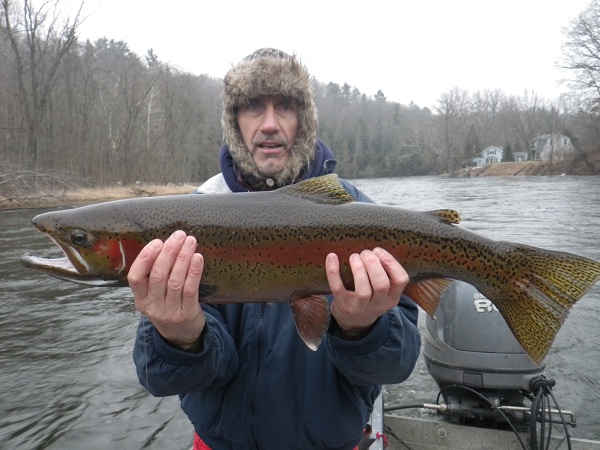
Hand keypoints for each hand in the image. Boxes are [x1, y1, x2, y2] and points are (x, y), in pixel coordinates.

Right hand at [128, 230, 205, 350]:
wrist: (181, 336)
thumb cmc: (167, 307)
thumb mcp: (153, 297)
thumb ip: (154, 276)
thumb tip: (166, 244)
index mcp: (140, 299)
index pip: (135, 277)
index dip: (145, 258)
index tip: (157, 242)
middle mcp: (152, 306)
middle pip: (158, 276)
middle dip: (169, 252)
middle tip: (179, 236)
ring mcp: (170, 312)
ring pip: (175, 281)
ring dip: (183, 258)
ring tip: (190, 242)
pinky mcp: (187, 313)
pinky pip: (190, 290)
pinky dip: (194, 272)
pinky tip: (198, 257)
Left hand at [326, 248, 408, 339]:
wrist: (354, 322)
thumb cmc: (370, 298)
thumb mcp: (385, 291)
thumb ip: (385, 273)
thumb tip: (375, 250)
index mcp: (392, 296)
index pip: (401, 279)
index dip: (391, 262)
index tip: (378, 252)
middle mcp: (378, 303)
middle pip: (382, 284)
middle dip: (373, 264)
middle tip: (365, 253)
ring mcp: (360, 306)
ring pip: (363, 290)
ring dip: (358, 268)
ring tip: (354, 256)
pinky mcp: (342, 304)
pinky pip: (337, 287)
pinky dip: (333, 271)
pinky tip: (332, 257)